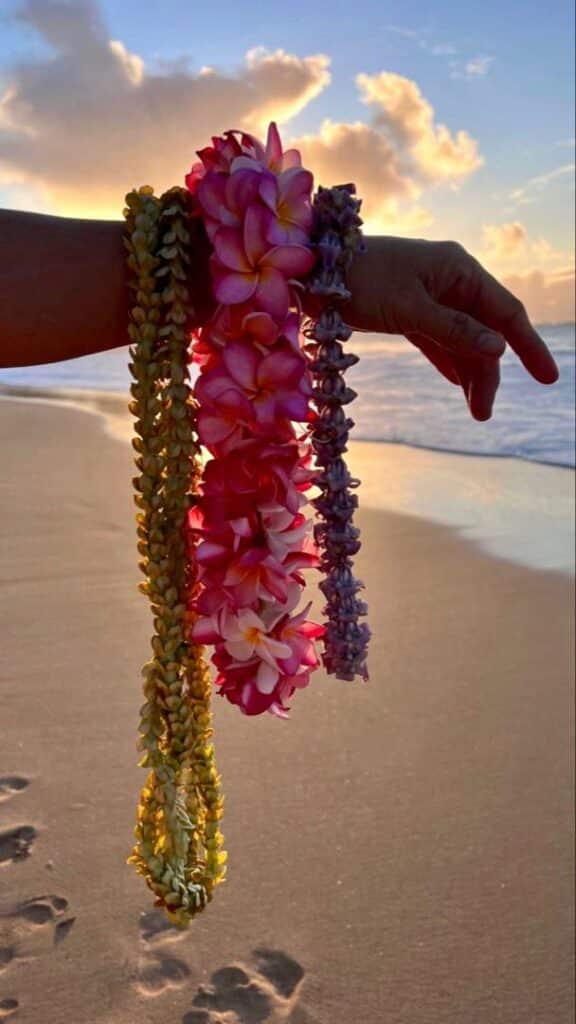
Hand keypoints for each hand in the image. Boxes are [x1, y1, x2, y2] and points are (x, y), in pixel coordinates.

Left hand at [337, 236, 559, 420]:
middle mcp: (451, 280)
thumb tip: (498, 349)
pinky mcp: (409, 309)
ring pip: (462, 338)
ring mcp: (430, 295)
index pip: (506, 312)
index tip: (548, 378)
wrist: (312, 270)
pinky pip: (439, 339)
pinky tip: (458, 384)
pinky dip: (449, 360)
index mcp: (459, 270)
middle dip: (488, 372)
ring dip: (469, 372)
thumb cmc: (359, 281)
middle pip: (484, 332)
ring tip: (474, 410)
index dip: (529, 346)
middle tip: (482, 413)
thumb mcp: (409, 309)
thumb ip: (455, 329)